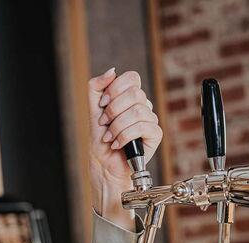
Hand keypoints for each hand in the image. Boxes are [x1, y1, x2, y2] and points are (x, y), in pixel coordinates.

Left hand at [87, 68, 163, 228]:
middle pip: (135, 93)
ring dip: (118, 126)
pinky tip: (117, 144)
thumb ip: (97, 88)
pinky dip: (125, 136)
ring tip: (110, 137)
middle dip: (113, 111)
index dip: (116, 88)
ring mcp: (150, 120)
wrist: (104, 165)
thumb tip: (111, 71)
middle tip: (104, 124)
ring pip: (138, 111)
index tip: (103, 105)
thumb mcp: (93, 110)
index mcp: (130, 98)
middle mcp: (143, 107)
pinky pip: (143, 127)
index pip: (132, 78)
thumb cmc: (101, 141)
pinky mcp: (154, 135)